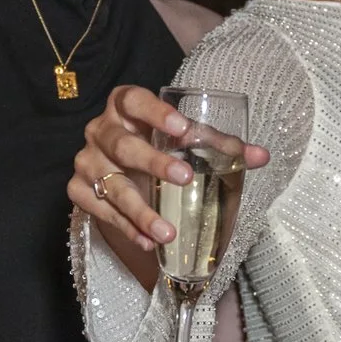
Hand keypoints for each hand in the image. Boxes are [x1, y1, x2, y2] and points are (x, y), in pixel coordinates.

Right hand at [69, 84, 270, 251]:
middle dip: (153, 163)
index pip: (133, 100)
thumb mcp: (183, 140)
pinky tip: (148, 241)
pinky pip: (100, 211)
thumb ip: (219, 146)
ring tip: (168, 232)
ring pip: (111, 186)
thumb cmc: (156, 145)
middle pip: (122, 145)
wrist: (119, 168)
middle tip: (185, 178)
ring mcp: (87, 161)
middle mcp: (100, 130)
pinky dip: (126, 228)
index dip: (155, 112)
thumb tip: (262, 156)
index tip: (182, 128)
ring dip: (140, 211)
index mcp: (124, 107)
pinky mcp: (78, 190)